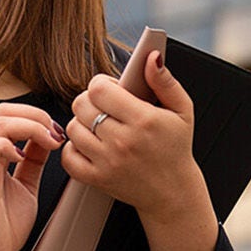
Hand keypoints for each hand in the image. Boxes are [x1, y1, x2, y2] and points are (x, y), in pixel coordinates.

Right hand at [0, 102, 67, 250]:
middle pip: (3, 110)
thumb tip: (48, 141)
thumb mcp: (26, 184)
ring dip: (29, 126)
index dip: (37, 116)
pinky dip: (9, 146)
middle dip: (35, 115)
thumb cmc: (1, 226)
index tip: (59, 134)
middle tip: (55, 133)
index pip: (10, 114)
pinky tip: (24, 157)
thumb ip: (34, 162)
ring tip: (47, 142)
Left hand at [59, 51, 204, 221]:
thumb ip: (164, 81)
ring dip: (82, 124)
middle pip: (81, 105)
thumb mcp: (182, 110)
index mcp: (143, 120)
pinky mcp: (97, 179)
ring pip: (72, 128)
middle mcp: (123, 141)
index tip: (110, 89)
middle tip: (105, 107)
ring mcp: (107, 162)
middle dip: (90, 101)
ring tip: (100, 127)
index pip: (99, 89)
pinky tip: (90, 145)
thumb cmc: (176, 149)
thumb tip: (151, 57)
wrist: (173, 193)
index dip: (101, 84)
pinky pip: (68, 156)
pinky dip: (74, 149)